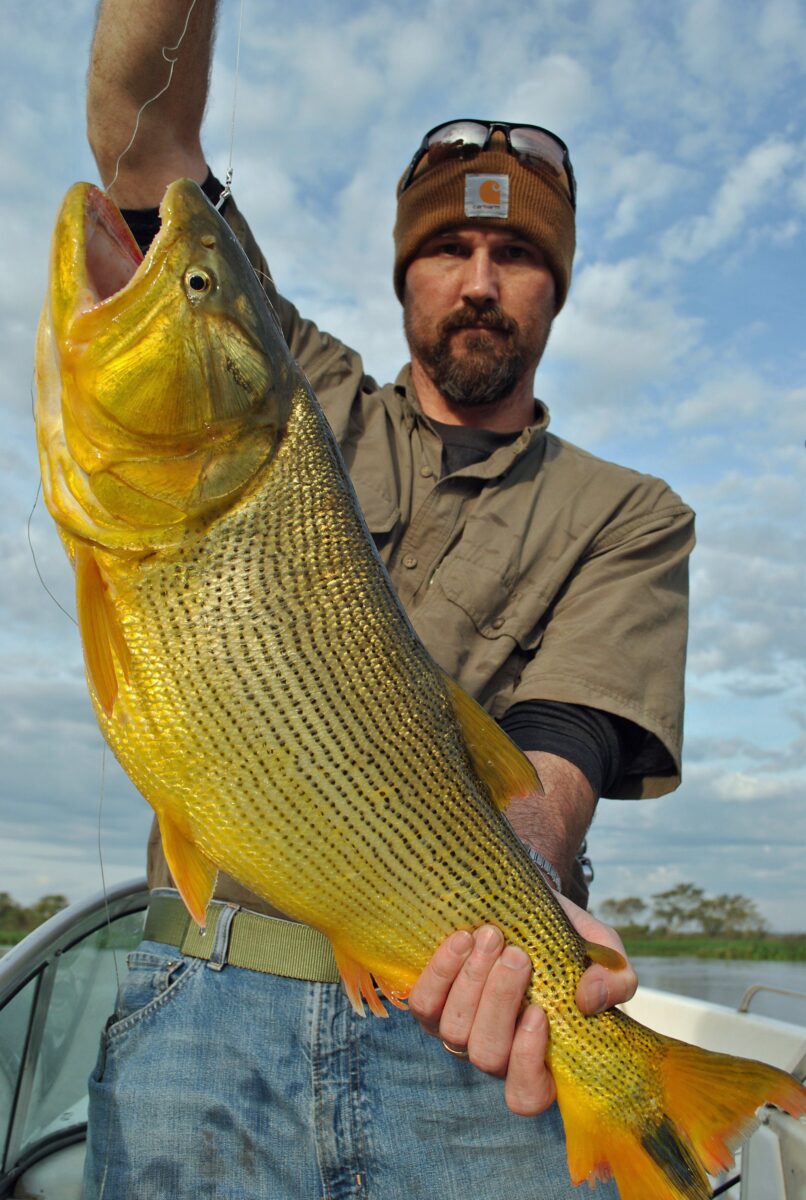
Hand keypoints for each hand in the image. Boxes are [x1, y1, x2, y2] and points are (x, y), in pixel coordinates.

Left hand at [408, 899, 636, 1116]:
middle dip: (500, 1002)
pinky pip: (424, 1002)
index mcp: (540, 1057)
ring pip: (454, 1030)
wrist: (526, 906)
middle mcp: (495, 1051)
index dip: (528, 1063)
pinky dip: (441, 970)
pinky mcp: (430, 1003)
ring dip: (473, 981)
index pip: (527, 1095)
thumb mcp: (603, 954)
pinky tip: (462, 939)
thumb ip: (614, 979)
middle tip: (516, 955)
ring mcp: (459, 1030)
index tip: (538, 1012)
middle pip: (487, 1054)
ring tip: (492, 936)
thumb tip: (589, 999)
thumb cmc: (568, 942)